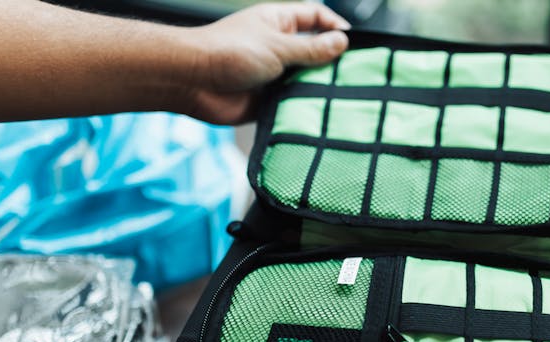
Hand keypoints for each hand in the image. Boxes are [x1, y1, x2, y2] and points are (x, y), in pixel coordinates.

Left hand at [176, 2, 349, 124]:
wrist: (193, 82)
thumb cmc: (228, 53)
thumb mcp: (278, 46)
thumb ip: (312, 49)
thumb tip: (342, 43)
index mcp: (279, 23)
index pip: (315, 18)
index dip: (335, 27)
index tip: (354, 44)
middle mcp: (277, 47)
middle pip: (314, 52)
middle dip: (333, 63)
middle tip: (356, 76)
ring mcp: (273, 74)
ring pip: (305, 81)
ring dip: (319, 89)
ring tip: (344, 99)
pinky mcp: (267, 100)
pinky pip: (292, 104)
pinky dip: (304, 109)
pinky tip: (321, 116)